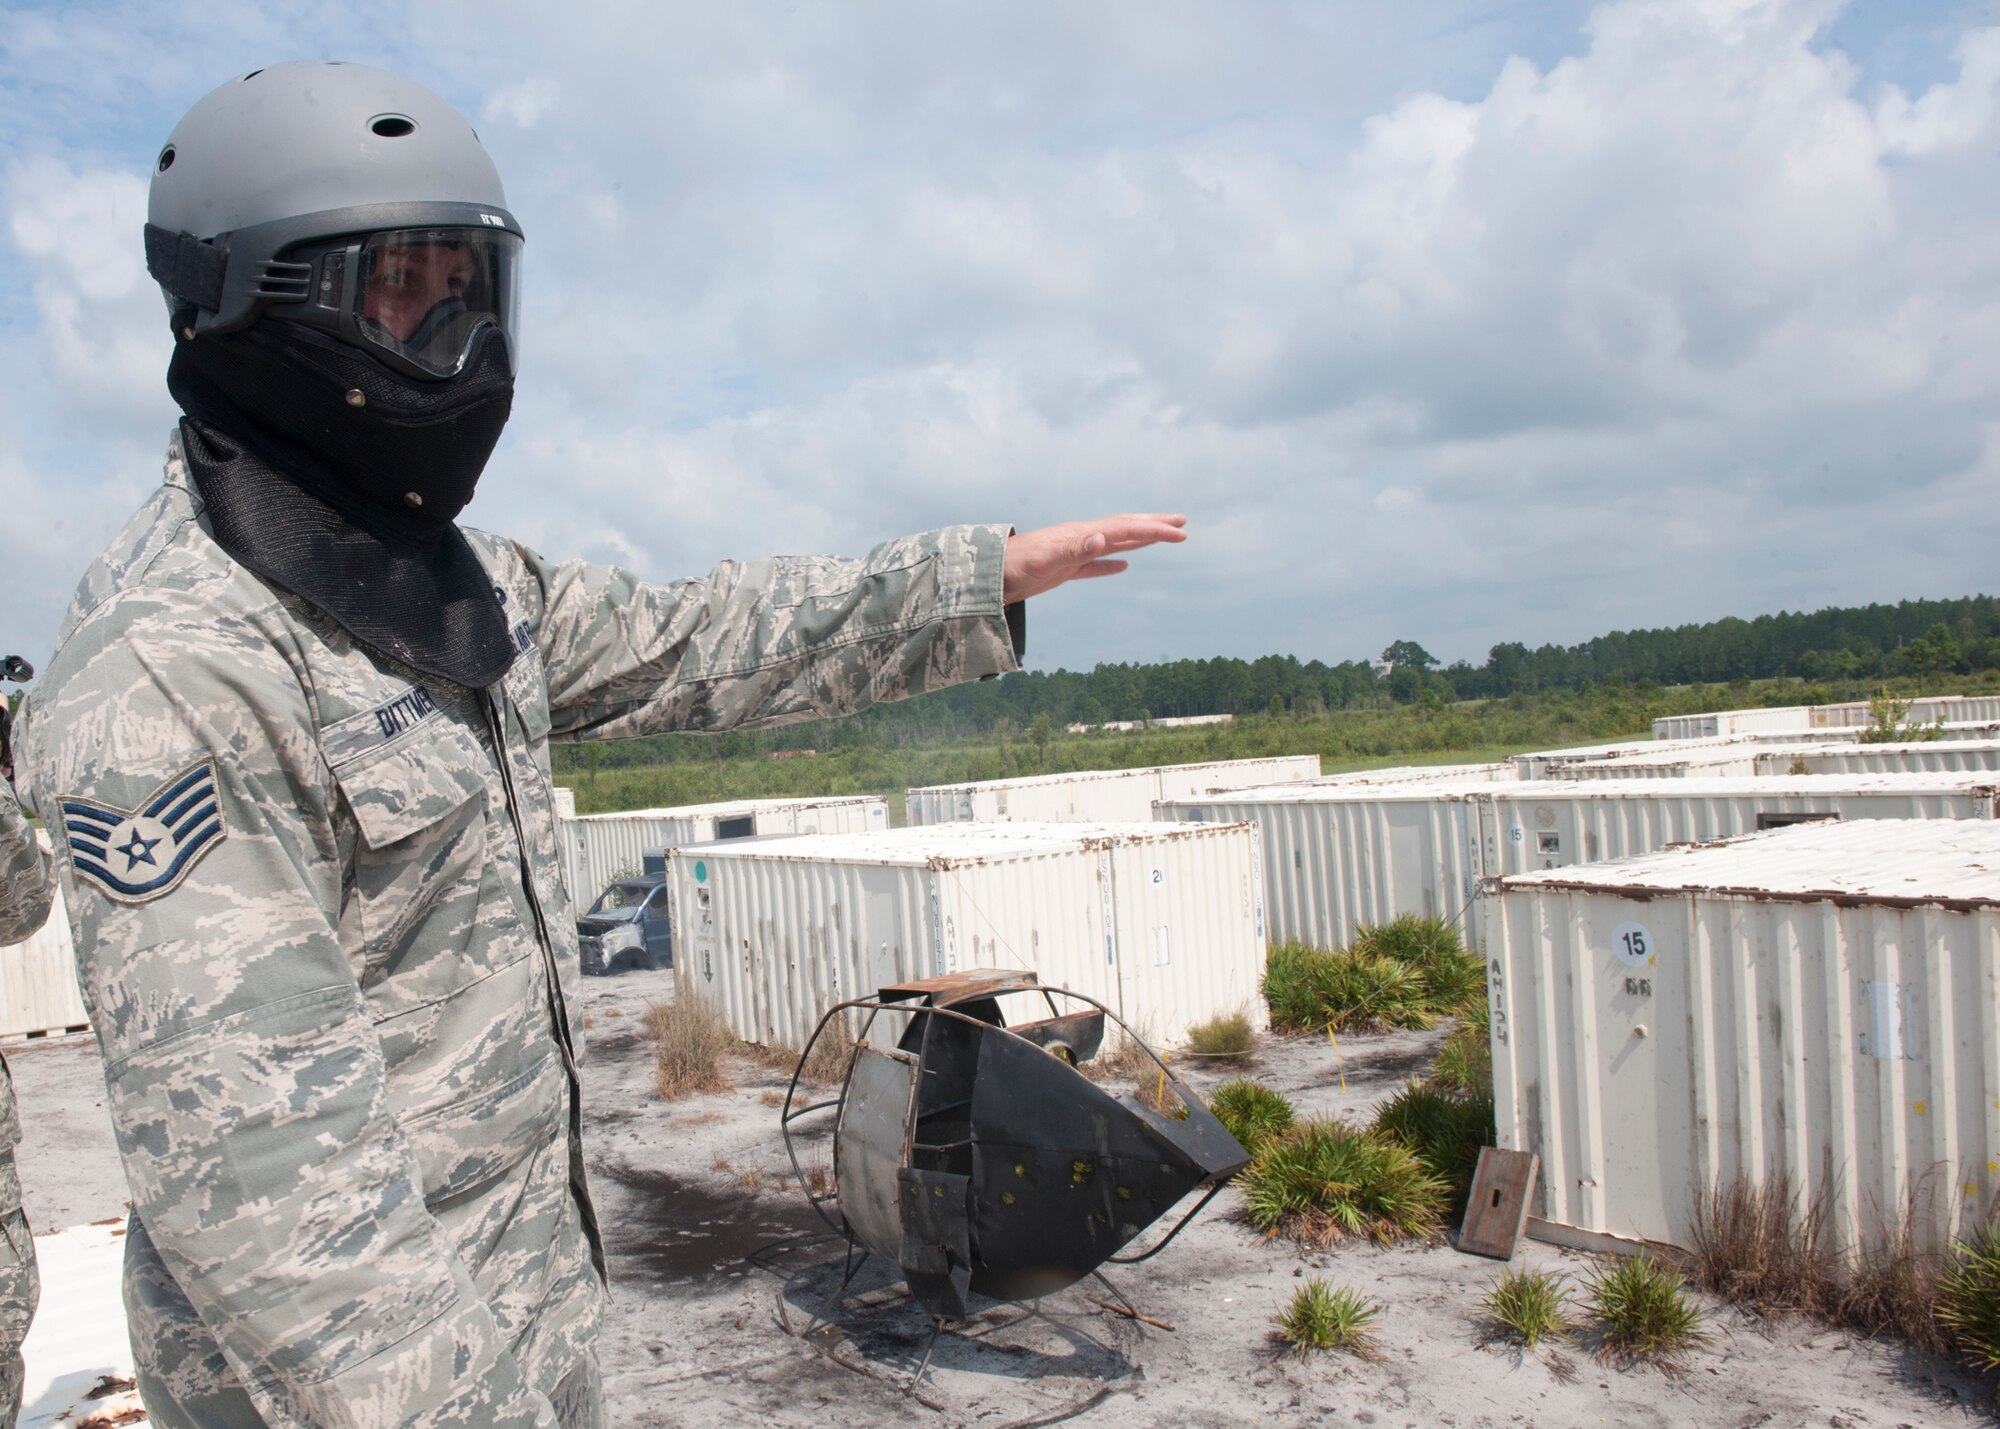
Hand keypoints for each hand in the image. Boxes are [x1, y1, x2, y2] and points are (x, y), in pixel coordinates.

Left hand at [1002, 514, 1187, 603]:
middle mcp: (1080, 538)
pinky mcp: (1062, 569)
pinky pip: (1095, 565)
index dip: (1154, 531)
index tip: (1181, 534)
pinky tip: (1122, 567)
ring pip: (1114, 542)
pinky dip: (1112, 564)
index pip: (1126, 529)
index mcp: (1081, 534)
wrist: (985, 577)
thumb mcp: (1046, 559)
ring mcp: (1072, 552)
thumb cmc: (1013, 567)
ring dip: (1139, 540)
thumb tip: (1103, 539)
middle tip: (1183, 524)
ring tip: (1161, 537)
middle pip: (1124, 528)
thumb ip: (1074, 550)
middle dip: (1154, 526)